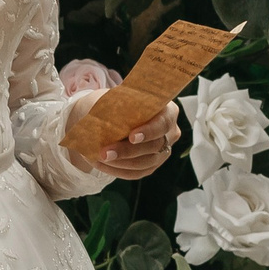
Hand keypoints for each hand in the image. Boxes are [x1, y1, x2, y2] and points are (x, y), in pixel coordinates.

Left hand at [63, 90, 181, 179]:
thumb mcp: (116, 97)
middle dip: (127, 151)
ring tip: (98, 158)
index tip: (131, 137)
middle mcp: (170, 132)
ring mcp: (162, 151)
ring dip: (119, 163)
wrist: (107, 115)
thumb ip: (119, 105)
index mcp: (168, 110)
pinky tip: (99, 164)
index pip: (164, 123)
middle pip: (154, 146)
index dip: (149, 131)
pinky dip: (117, 170)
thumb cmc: (113, 101)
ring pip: (145, 163)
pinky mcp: (151, 165)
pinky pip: (136, 173)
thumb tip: (109, 118)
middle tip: (104, 153)